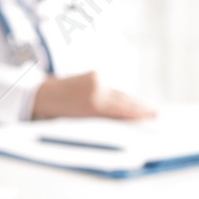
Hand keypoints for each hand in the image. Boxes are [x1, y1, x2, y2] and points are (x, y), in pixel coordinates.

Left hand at [31, 71, 154, 120]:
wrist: (41, 94)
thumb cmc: (59, 115)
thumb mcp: (81, 123)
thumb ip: (103, 122)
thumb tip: (124, 124)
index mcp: (92, 102)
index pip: (121, 109)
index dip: (138, 113)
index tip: (153, 116)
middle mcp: (96, 87)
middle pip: (125, 99)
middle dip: (141, 107)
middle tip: (157, 113)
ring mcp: (95, 78)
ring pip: (120, 93)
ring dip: (134, 101)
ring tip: (149, 109)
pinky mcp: (94, 74)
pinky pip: (113, 88)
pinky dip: (123, 96)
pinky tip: (133, 101)